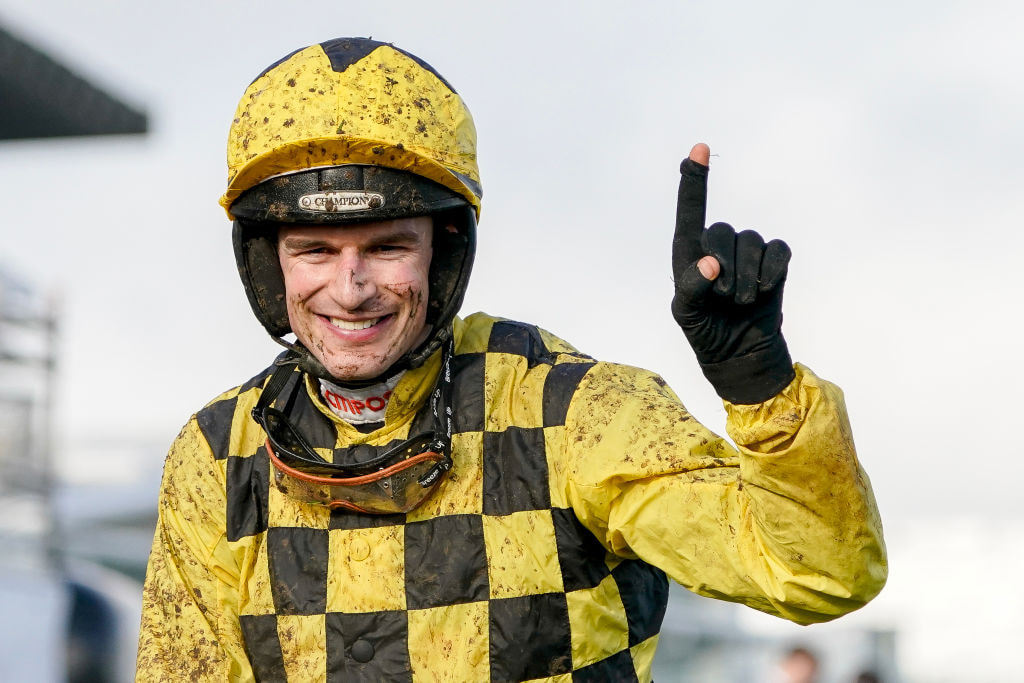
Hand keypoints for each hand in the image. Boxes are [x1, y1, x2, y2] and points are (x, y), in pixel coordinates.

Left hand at [671, 143, 794, 403]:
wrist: (740, 353)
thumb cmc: (706, 331)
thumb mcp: (686, 314)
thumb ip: (690, 288)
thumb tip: (710, 264)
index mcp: (688, 251)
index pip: (691, 211)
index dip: (695, 179)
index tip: (698, 148)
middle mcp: (718, 244)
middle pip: (722, 232)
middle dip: (724, 268)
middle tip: (722, 299)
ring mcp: (748, 251)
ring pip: (751, 243)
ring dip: (747, 278)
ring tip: (740, 303)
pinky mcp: (775, 261)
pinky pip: (778, 250)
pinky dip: (772, 272)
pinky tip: (766, 290)